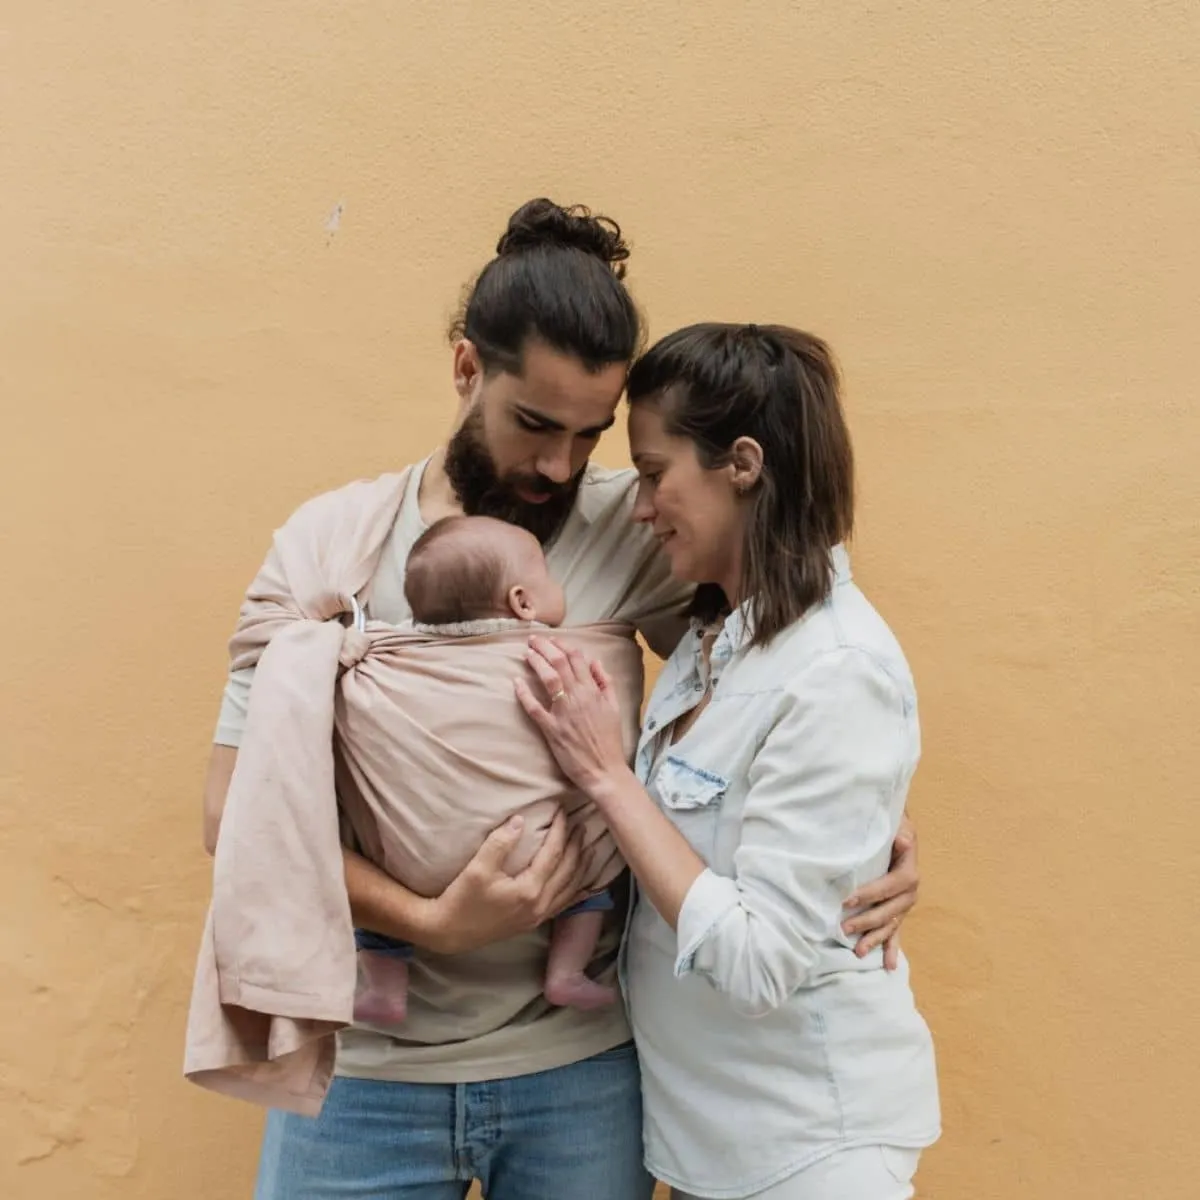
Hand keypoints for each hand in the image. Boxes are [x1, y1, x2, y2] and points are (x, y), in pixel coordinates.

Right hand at [423, 809, 587, 955]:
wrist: (447, 932)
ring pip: (570, 890)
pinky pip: (563, 905)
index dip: (560, 831)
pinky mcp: (531, 922)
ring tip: (590, 850)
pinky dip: (575, 892)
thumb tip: (521, 820)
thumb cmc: (461, 899)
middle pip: (568, 871)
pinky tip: (582, 887)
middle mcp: (540, 905)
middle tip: (583, 826)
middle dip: (577, 847)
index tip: (562, 812)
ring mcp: (537, 916)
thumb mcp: (478, 868)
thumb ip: (501, 843)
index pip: (553, 854)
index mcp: (529, 890)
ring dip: (581, 868)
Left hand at [514, 635, 628, 795]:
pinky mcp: (551, 729)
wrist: (604, 770)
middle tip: (533, 640)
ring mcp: (563, 713)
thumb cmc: (610, 740)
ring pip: (548, 679)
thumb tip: (595, 662)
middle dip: (545, 647)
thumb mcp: (615, 707)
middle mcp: (578, 697)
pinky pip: (534, 708)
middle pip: (559, 663)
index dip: (563, 646)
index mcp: (593, 691)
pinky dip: (524, 694)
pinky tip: (516, 683)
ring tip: (526, 653)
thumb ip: (606, 683)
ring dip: (536, 662)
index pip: (577, 659)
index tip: (552, 640)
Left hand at [841, 812, 917, 969]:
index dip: (870, 894)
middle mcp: (909, 892)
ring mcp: (904, 905)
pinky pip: (896, 932)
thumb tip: (903, 841)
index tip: (847, 900)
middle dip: (866, 921)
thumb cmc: (894, 828)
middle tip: (844, 928)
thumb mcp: (898, 825)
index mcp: (909, 872)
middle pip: (888, 911)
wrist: (899, 831)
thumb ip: (900, 833)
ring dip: (875, 940)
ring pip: (890, 925)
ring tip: (859, 952)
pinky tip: (890, 966)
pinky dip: (892, 948)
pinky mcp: (898, 911)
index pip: (889, 886)